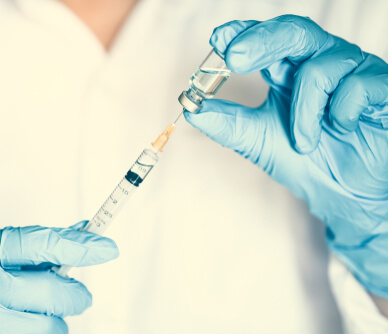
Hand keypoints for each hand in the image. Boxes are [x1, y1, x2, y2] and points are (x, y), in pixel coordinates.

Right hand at [0, 222, 118, 332]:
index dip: (79, 247)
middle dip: (74, 296)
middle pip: (51, 294)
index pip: (40, 244)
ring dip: (56, 322)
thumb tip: (84, 234)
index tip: (107, 249)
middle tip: (77, 295)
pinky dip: (41, 333)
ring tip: (40, 314)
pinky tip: (25, 325)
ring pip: (48, 328)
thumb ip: (37, 246)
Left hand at [185, 15, 387, 297]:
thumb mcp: (257, 140)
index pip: (265, 40)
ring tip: (303, 142)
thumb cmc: (306, 162)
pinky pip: (357, 86)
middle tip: (234, 57)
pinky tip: (340, 130)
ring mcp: (352, 73)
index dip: (243, 34)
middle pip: (293, 33)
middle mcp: (320, 63)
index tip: (219, 39)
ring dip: (304, 112)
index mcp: (290, 71)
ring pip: (320, 68)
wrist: (345, 196)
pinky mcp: (380, 89)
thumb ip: (226, 122)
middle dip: (262, 42)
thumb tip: (190, 107)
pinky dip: (340, 114)